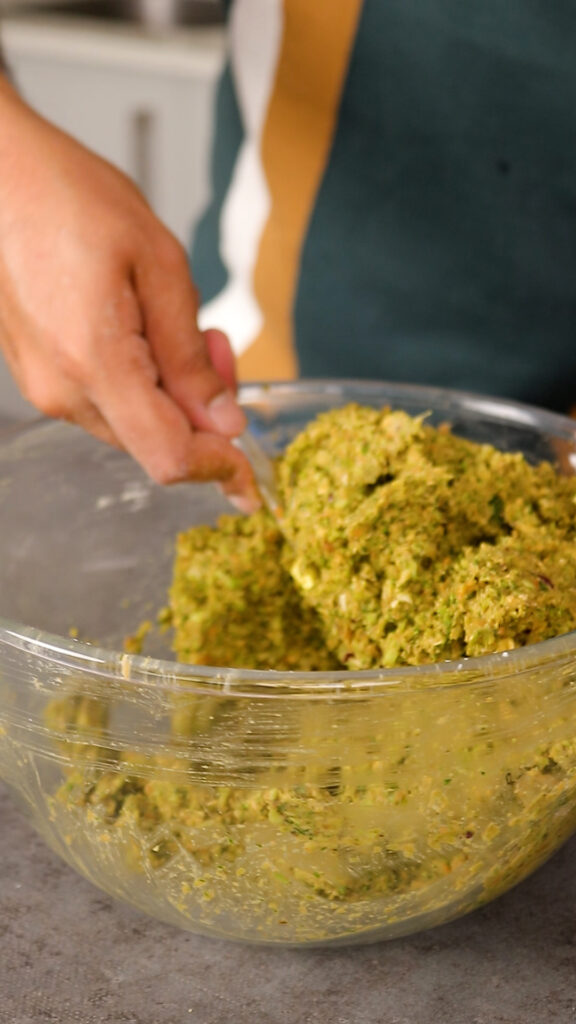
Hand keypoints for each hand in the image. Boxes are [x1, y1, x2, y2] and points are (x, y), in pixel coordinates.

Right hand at [0, 80, 258, 510]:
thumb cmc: (70, 198)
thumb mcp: (159, 264)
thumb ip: (191, 355)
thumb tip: (222, 422)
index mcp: (95, 362)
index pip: (169, 456)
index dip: (218, 469)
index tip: (249, 473)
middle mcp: (62, 390)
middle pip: (156, 443)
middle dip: (202, 412)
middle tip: (219, 344)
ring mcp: (44, 387)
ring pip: (133, 425)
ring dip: (172, 393)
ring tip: (175, 322)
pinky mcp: (39, 375)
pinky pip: (106, 402)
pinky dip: (141, 382)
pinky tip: (143, 328)